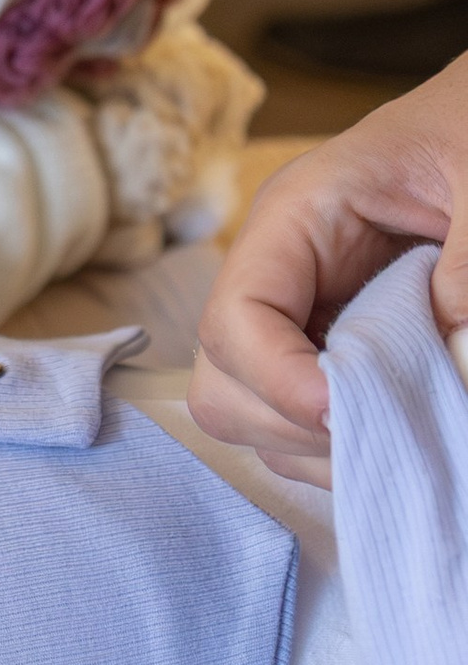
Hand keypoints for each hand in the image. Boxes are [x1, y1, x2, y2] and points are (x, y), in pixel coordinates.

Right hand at [193, 62, 467, 484]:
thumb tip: (458, 366)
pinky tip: (400, 432)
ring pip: (251, 414)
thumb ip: (467, 269)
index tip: (348, 411)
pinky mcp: (326, 348)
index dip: (279, 379)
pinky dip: (340, 448)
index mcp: (297, 216)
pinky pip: (297, 422)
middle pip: (221, 382)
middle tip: (383, 431)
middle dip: (291, 423)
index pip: (235, 317)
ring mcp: (297, 315)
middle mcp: (278, 273)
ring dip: (317, 447)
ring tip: (401, 437)